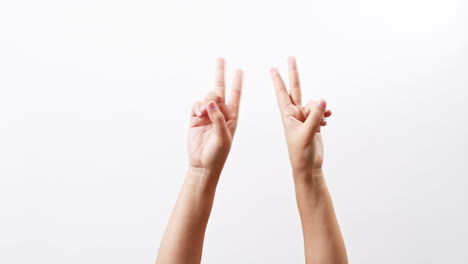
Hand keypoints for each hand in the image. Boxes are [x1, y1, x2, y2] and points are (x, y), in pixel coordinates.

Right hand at [188, 58, 242, 175]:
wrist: (202, 165)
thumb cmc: (218, 154)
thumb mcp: (223, 138)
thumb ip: (218, 119)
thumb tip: (210, 102)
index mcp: (231, 116)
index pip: (235, 95)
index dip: (237, 82)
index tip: (239, 70)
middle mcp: (219, 112)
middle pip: (220, 89)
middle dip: (220, 74)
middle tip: (220, 59)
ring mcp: (207, 115)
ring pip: (207, 97)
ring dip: (205, 101)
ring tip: (202, 113)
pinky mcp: (195, 118)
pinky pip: (196, 104)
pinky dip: (196, 106)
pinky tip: (198, 114)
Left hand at [270, 57, 331, 180]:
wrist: (308, 166)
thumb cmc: (301, 153)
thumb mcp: (307, 134)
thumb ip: (315, 116)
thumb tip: (322, 99)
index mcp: (288, 115)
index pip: (282, 94)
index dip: (279, 80)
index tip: (273, 68)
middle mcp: (295, 114)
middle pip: (295, 90)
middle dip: (293, 74)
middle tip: (290, 58)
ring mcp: (305, 118)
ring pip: (314, 104)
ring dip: (319, 110)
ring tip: (322, 122)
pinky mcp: (313, 124)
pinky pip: (320, 112)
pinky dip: (324, 114)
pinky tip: (327, 120)